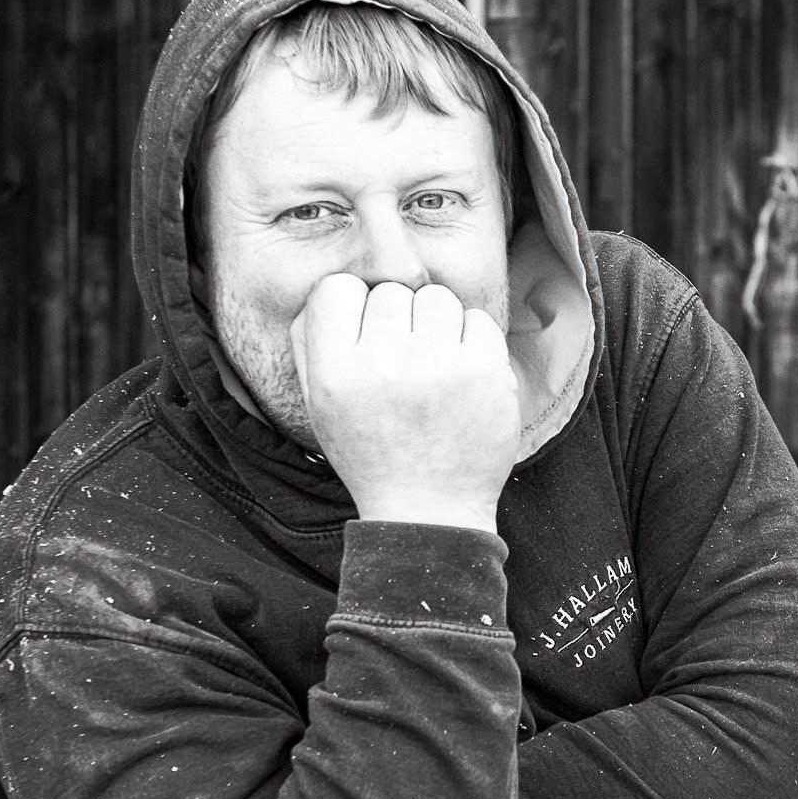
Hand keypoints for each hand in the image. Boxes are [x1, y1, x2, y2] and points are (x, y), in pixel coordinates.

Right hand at [290, 276, 520, 530]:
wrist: (428, 511)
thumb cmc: (370, 454)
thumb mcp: (319, 407)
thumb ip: (312, 344)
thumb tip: (334, 288)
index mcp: (334, 374)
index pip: (336, 288)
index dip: (353, 305)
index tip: (366, 335)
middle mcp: (383, 366)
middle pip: (391, 292)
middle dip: (399, 321)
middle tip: (404, 363)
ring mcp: (439, 367)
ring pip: (437, 298)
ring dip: (437, 325)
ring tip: (434, 366)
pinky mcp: (485, 373)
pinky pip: (477, 319)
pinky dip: (472, 341)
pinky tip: (462, 374)